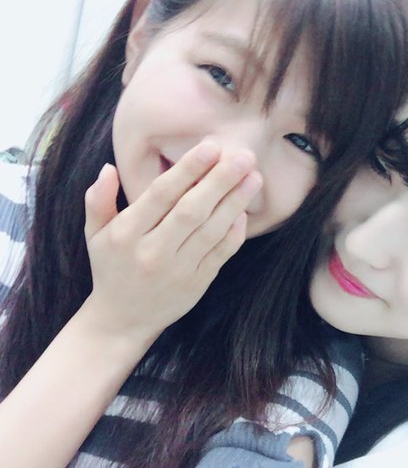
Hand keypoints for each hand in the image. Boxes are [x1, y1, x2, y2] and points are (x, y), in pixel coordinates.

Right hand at [82, 141, 261, 340]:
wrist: (122, 320)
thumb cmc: (111, 268)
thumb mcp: (94, 234)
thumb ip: (98, 201)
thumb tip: (108, 168)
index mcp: (126, 234)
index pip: (161, 195)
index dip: (187, 170)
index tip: (211, 147)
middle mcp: (152, 252)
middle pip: (191, 210)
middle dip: (220, 181)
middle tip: (243, 156)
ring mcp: (177, 270)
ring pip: (210, 231)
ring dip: (235, 203)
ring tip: (253, 178)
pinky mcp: (197, 284)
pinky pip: (219, 255)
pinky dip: (234, 234)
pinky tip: (244, 212)